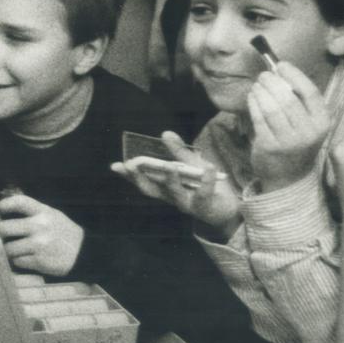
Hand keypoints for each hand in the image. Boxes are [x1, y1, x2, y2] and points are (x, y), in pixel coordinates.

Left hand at [0, 195, 84, 276]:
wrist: (84, 253)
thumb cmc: (63, 233)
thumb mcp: (51, 215)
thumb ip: (31, 212)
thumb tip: (3, 213)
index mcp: (43, 211)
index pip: (18, 202)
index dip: (3, 205)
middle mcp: (40, 226)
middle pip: (4, 228)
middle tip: (2, 236)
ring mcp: (40, 244)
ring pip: (8, 248)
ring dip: (8, 250)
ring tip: (14, 250)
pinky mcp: (40, 261)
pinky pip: (17, 261)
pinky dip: (18, 261)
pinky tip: (25, 258)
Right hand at [110, 132, 240, 235]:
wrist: (228, 209)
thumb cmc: (205, 185)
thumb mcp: (191, 164)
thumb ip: (179, 151)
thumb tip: (165, 133)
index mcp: (164, 188)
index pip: (142, 181)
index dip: (128, 175)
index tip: (115, 166)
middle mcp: (171, 198)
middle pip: (151, 190)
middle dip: (140, 178)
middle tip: (131, 165)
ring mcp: (187, 203)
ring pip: (176, 193)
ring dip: (171, 180)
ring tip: (170, 166)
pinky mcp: (205, 205)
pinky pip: (205, 192)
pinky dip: (207, 179)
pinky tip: (208, 167)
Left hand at [247, 64, 330, 191]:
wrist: (289, 177)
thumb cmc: (297, 141)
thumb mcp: (308, 122)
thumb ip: (299, 99)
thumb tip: (279, 70)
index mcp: (322, 122)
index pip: (310, 92)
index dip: (294, 75)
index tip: (281, 65)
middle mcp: (308, 132)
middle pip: (287, 98)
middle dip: (272, 82)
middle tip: (263, 75)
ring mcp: (288, 141)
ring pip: (271, 107)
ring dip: (261, 91)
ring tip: (257, 86)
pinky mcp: (269, 146)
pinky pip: (258, 118)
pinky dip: (253, 103)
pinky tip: (252, 97)